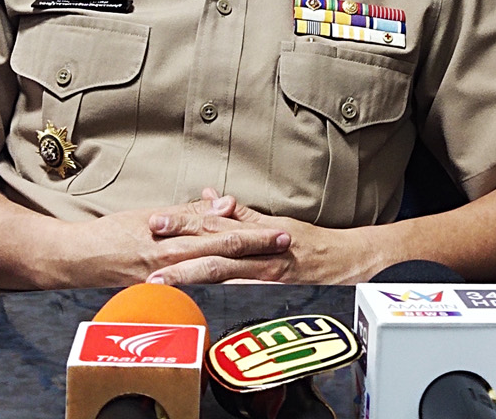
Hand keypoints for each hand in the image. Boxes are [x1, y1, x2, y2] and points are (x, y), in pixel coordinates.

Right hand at [63, 193, 289, 286]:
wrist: (78, 259)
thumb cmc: (113, 234)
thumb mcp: (152, 215)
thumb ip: (189, 214)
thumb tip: (223, 204)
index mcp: (172, 234)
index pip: (220, 230)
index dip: (251, 230)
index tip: (278, 229)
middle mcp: (172, 258)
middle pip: (223, 251)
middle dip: (256, 248)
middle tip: (286, 244)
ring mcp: (166, 279)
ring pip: (213, 274)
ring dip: (245, 271)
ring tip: (273, 270)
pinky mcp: (159, 294)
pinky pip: (194, 291)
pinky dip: (218, 289)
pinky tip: (239, 293)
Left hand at [145, 194, 383, 285]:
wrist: (347, 260)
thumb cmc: (308, 242)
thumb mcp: (272, 221)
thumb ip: (239, 212)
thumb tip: (208, 196)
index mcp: (253, 229)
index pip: (212, 221)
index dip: (183, 220)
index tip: (155, 222)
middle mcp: (257, 247)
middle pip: (213, 243)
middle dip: (179, 248)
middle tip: (148, 251)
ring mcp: (266, 270)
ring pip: (224, 269)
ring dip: (191, 274)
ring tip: (163, 282)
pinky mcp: (276, 289)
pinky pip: (245, 291)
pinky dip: (224, 294)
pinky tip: (204, 301)